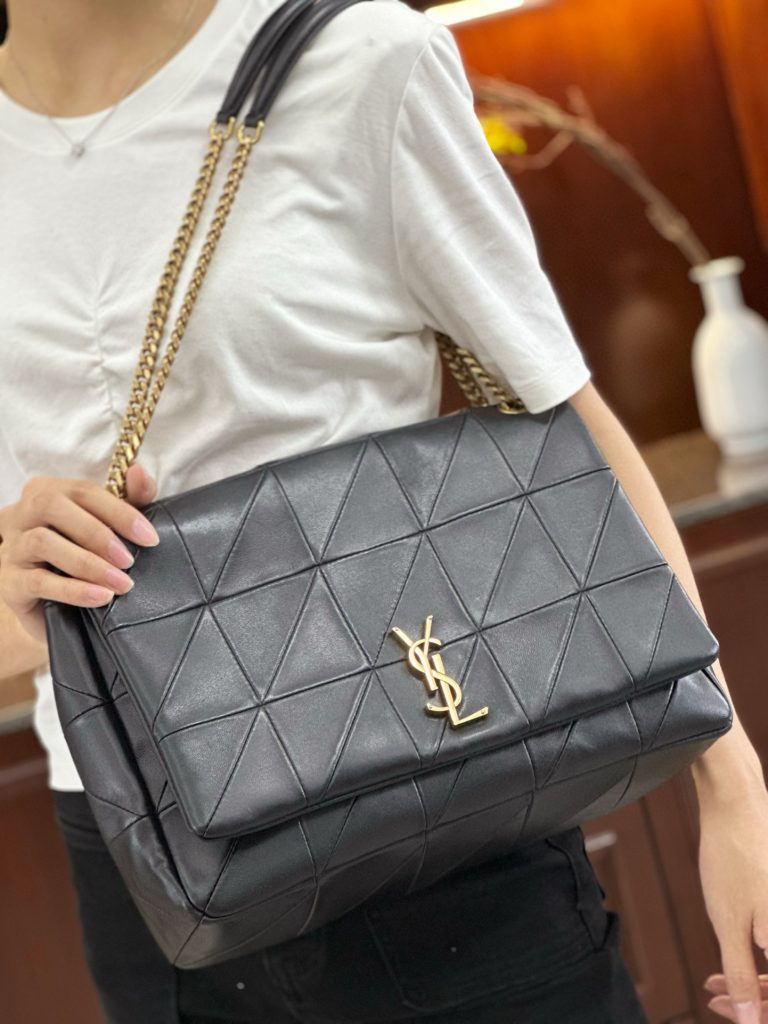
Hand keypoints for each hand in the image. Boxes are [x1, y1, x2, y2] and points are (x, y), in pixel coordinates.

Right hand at [0, 463, 157, 643]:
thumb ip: (129, 498)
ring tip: (121, 583)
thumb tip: (138, 471)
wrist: (55, 607)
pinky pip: (37, 582)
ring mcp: (11, 547)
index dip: (119, 511)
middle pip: (52, 506)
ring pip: (41, 542)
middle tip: (129, 560)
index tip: (149, 538)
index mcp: (46, 492)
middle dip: (97, 533)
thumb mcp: (110, 527)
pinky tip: (101, 597)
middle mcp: (21, 514)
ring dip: (88, 563)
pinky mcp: (8, 582)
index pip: (82, 490)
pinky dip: (73, 590)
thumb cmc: (84, 557)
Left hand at [699, 785, 767, 1023]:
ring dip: (755, 984)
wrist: (737, 805)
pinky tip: (732, 960)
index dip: (757, 1014)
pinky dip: (759, 960)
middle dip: (755, 1000)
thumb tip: (750, 1021)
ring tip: (717, 985)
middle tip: (716, 997)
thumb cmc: (732, 858)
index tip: (725, 1009)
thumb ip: (742, 973)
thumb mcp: (729, 923)